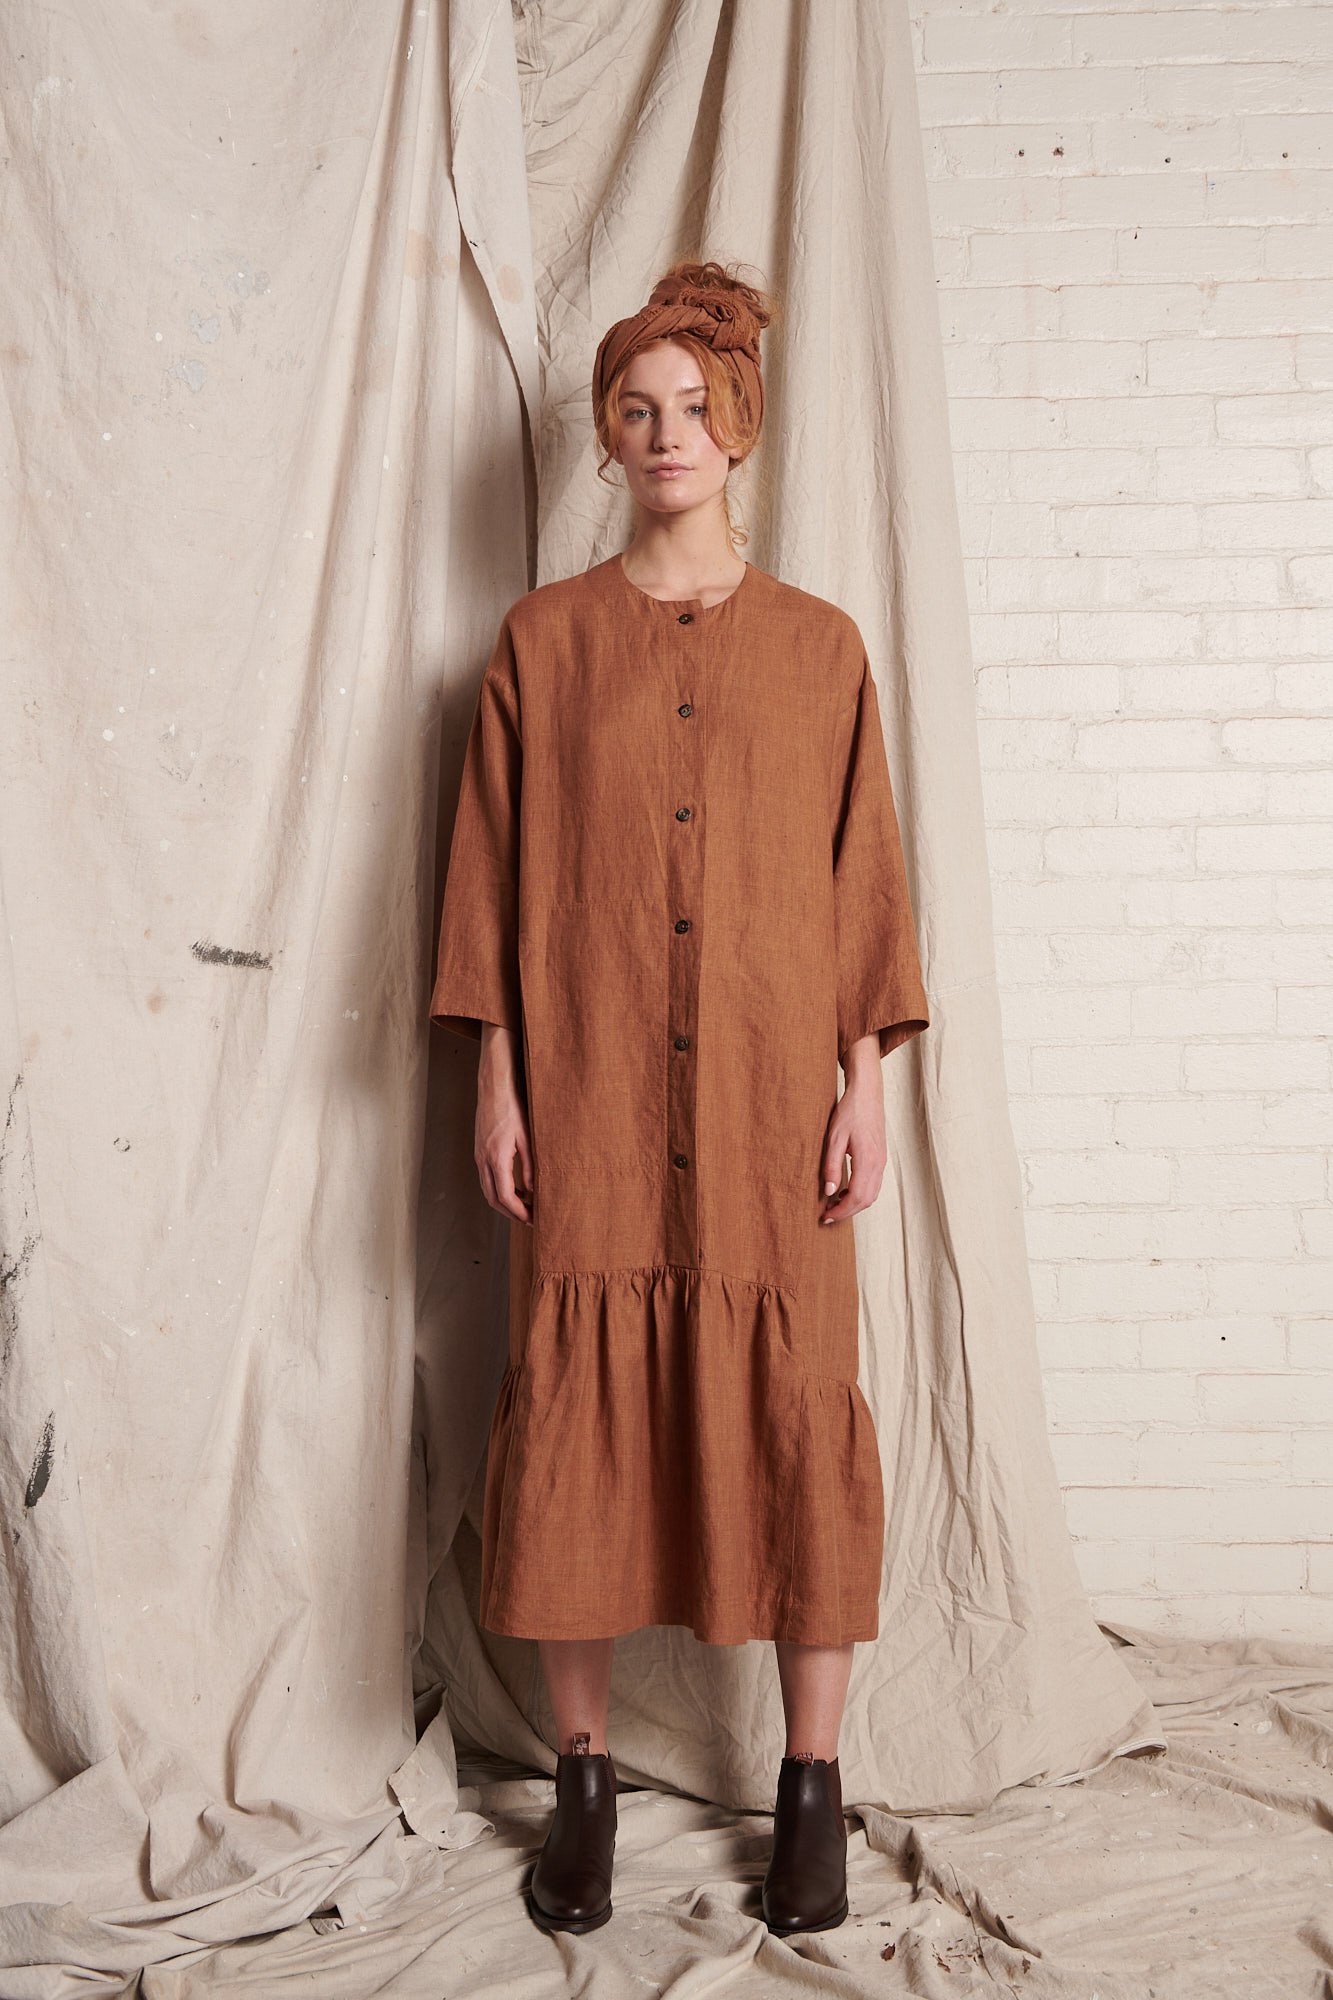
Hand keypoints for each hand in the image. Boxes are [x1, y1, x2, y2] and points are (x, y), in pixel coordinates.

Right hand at [475, 1023, 533, 1224]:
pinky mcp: (479, 1149)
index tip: (533, 1219)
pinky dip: (499, 1189)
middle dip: (511, 1213)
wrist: (493, 1084)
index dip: (519, 1212)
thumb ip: (530, 1165)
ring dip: (504, 1202)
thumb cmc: (512, 1105)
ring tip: (525, 1206)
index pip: (505, 1196)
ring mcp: (478, 1154)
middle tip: (530, 1218)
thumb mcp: (526, 1136)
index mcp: (496, 1157)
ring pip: (487, 1189)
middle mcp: (483, 1159)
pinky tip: (515, 1187)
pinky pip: (486, 1178)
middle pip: (493, 1199)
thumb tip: (534, 1190)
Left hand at [820, 1037, 885, 1223]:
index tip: (826, 1217)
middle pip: (866, 1200)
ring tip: (835, 1203)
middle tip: (828, 1215)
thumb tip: (830, 1192)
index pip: (857, 1197)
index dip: (842, 1211)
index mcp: (868, 1160)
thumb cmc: (850, 1112)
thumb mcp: (834, 1138)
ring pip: (872, 1194)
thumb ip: (832, 1166)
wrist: (867, 1093)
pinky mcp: (881, 1157)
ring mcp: (882, 1161)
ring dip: (855, 1204)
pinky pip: (874, 1184)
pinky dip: (861, 1193)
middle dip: (848, 1211)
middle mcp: (879, 1164)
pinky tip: (846, 1189)